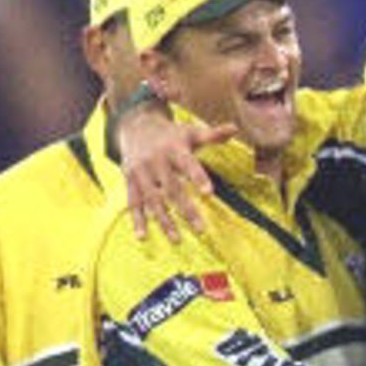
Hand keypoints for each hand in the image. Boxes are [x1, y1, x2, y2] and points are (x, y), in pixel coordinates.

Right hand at [118, 105, 232, 240]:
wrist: (135, 126)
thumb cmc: (171, 134)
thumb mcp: (190, 132)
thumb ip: (212, 135)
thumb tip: (235, 128)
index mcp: (174, 150)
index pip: (188, 164)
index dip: (197, 177)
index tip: (209, 193)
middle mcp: (155, 161)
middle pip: (172, 189)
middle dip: (186, 210)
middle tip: (201, 230)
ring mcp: (141, 173)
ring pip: (153, 200)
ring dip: (164, 221)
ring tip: (177, 240)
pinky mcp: (129, 181)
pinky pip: (133, 203)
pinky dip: (137, 220)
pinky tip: (142, 237)